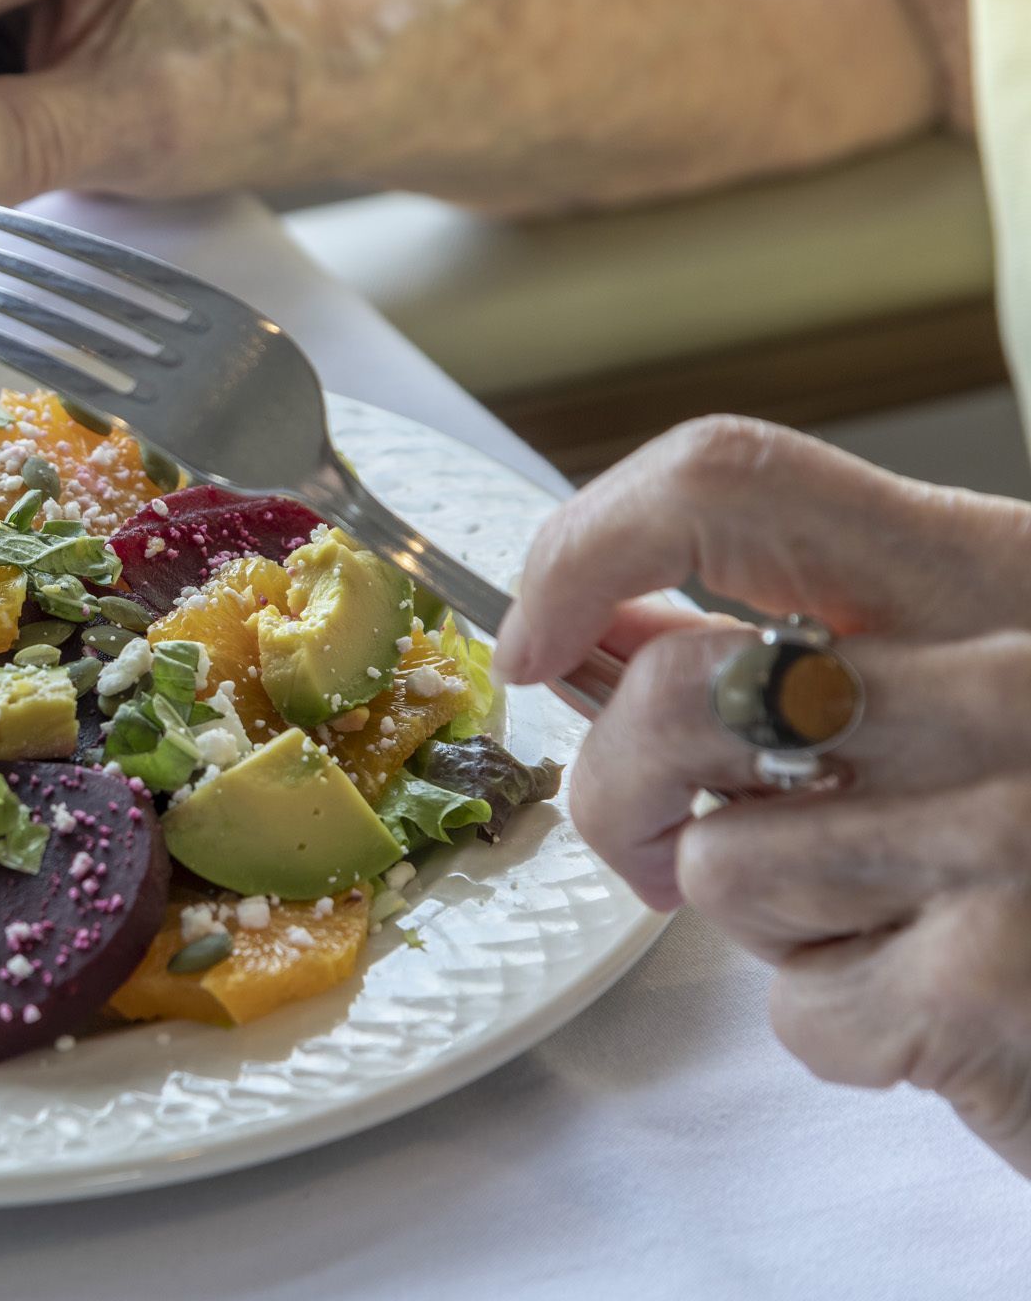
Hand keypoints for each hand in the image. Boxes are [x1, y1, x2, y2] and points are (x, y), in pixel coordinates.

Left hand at [495, 416, 1030, 1175]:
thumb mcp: (961, 698)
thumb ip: (790, 648)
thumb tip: (582, 625)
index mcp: (1001, 571)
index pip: (732, 479)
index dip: (582, 545)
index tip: (527, 639)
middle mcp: (1025, 673)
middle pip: (680, 691)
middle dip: (618, 791)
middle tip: (654, 844)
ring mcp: (1022, 822)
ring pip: (722, 860)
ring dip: (761, 920)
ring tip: (878, 921)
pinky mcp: (1006, 978)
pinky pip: (801, 1008)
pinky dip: (838, 1028)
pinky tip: (945, 1010)